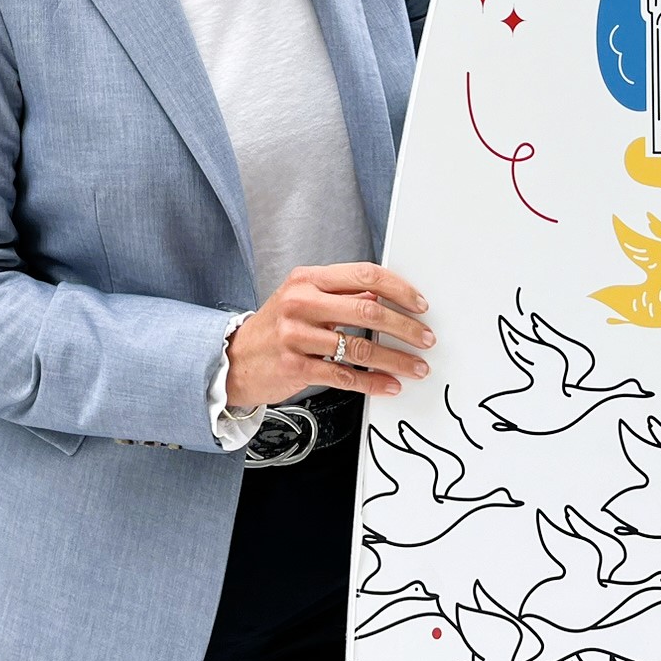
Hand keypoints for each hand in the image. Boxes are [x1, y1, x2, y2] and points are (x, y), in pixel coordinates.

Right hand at [224, 262, 433, 410]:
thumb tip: (384, 298)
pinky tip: (390, 386)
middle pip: (368, 311)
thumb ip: (340, 295)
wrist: (234, 359)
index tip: (420, 305)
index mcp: (307, 279)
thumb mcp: (303, 299)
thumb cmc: (276, 328)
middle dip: (405, 328)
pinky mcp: (295, 367)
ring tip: (417, 368)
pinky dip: (373, 384)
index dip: (399, 289)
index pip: (364, 275)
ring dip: (396, 360)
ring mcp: (296, 335)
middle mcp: (301, 302)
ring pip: (360, 349)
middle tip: (426, 339)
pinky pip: (344, 377)